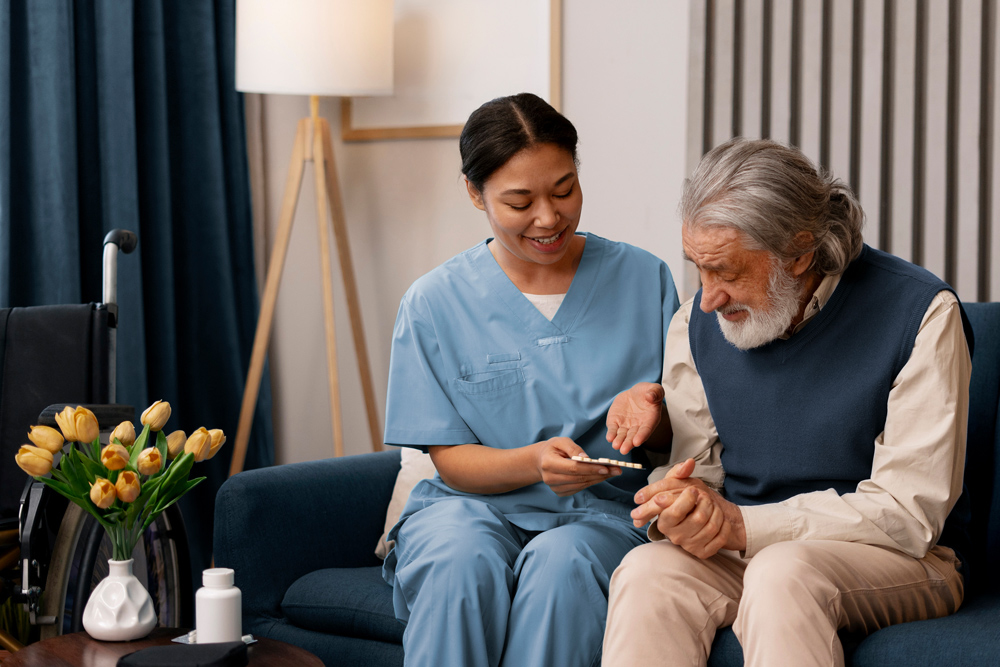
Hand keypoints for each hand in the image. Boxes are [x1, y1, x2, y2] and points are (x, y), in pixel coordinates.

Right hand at [535, 437, 620, 496]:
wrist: (541, 460)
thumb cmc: (553, 448)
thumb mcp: (561, 441)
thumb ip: (573, 448)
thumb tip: (587, 458)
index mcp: (548, 463)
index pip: (573, 468)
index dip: (590, 469)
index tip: (606, 468)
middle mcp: (550, 478)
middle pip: (579, 478)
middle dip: (600, 474)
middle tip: (616, 470)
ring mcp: (555, 488)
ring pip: (581, 485)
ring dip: (598, 479)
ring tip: (613, 473)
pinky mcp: (560, 492)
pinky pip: (579, 488)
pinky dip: (592, 482)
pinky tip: (601, 476)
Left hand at [606, 382, 664, 453]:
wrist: (635, 394)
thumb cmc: (647, 392)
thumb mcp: (654, 389)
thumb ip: (655, 392)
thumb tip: (651, 396)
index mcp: (650, 419)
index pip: (646, 429)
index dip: (642, 435)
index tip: (637, 442)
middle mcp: (638, 425)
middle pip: (633, 436)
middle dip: (628, 443)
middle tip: (624, 449)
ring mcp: (626, 425)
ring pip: (622, 435)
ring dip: (619, 441)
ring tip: (615, 445)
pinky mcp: (616, 421)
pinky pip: (613, 428)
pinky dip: (611, 433)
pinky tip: (609, 437)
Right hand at [631, 459, 746, 557]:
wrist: (707, 517)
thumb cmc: (690, 500)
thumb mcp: (680, 484)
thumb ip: (679, 472)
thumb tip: (688, 463)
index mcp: (664, 521)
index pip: (673, 512)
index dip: (687, 499)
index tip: (693, 491)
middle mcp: (674, 536)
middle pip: (698, 518)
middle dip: (707, 503)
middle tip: (705, 497)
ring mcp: (690, 545)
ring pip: (711, 527)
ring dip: (717, 512)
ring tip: (713, 507)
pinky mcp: (703, 553)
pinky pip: (720, 538)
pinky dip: (725, 526)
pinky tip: (720, 521)